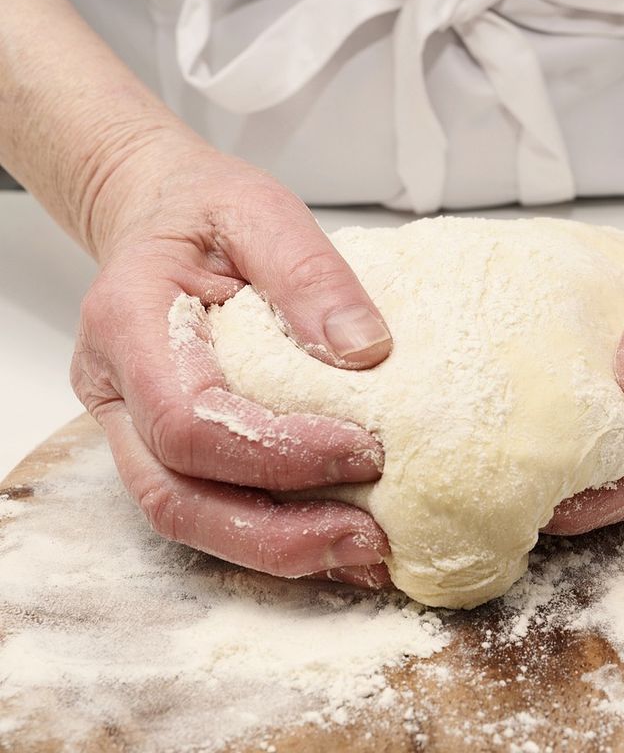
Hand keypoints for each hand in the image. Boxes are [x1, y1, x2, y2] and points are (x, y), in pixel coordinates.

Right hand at [72, 137, 393, 586]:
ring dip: (279, 549)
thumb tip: (366, 351)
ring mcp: (132, 426)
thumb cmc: (203, 211)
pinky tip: (339, 537)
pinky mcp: (166, 446)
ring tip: (366, 551)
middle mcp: (116, 389)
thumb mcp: (260, 210)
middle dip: (277, 534)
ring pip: (188, 518)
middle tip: (369, 539)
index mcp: (129, 323)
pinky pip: (209, 507)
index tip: (364, 449)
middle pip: (177, 497)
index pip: (189, 420)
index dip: (276, 451)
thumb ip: (308, 272)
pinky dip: (274, 534)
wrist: (160, 215)